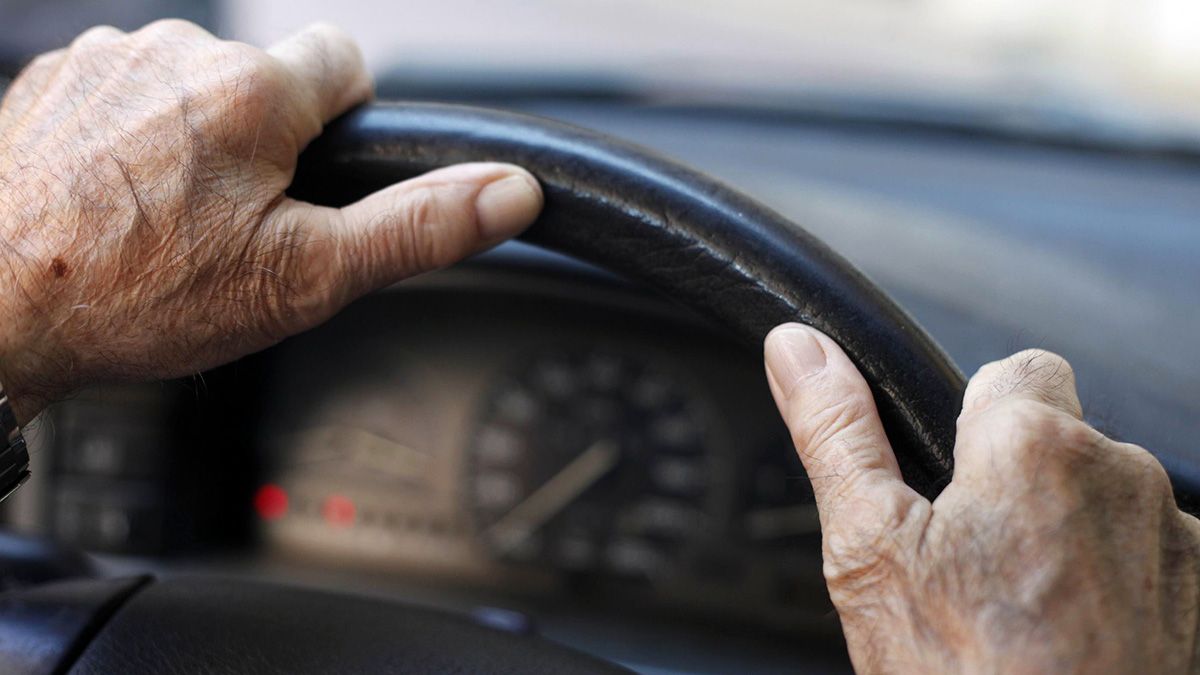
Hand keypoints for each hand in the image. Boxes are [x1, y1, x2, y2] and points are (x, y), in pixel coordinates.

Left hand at [0, 21, 541, 423]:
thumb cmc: (137, 296)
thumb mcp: (305, 279)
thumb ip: (417, 228)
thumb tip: (508, 193)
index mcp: (253, 93)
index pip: (346, 61)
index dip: (342, 125)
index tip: (309, 179)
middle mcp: (180, 52)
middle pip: (267, 78)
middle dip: (268, 140)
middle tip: (236, 223)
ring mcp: (108, 60)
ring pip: (197, 84)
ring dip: (199, 136)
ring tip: (167, 218)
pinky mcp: (56, 79)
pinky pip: (130, 91)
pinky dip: (136, 134)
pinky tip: (116, 198)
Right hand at [764, 324, 1199, 673]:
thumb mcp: (870, 552)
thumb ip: (837, 433)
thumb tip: (798, 348)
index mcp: (1036, 447)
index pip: (1016, 371)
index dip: (975, 422)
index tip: (956, 485)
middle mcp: (1128, 479)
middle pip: (1062, 442)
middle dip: (1020, 485)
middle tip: (974, 567)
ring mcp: (1179, 544)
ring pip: (1105, 504)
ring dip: (1070, 535)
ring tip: (1023, 617)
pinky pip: (1149, 559)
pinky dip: (1116, 584)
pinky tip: (1072, 640)